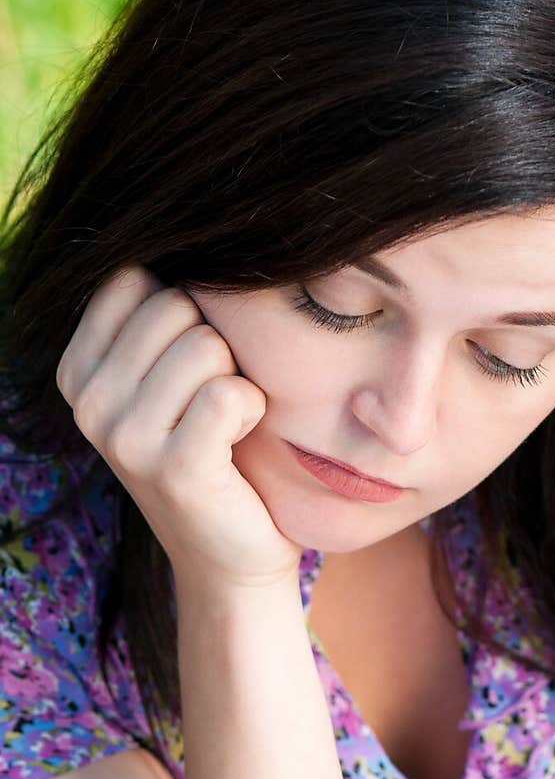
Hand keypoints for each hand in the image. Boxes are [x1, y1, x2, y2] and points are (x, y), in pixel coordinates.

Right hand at [56, 263, 302, 590]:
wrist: (234, 555)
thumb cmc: (217, 452)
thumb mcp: (172, 378)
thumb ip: (160, 314)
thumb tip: (185, 222)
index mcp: (78, 370)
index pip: (135, 279)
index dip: (185, 311)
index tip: (190, 368)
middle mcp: (87, 402)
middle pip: (174, 306)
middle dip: (215, 346)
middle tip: (214, 405)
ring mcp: (123, 437)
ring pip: (206, 345)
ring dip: (236, 380)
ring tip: (225, 426)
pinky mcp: (174, 468)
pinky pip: (230, 392)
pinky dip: (251, 409)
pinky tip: (240, 442)